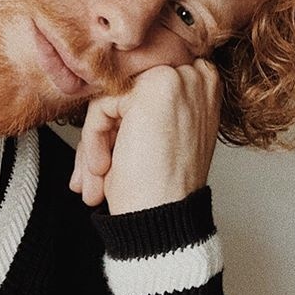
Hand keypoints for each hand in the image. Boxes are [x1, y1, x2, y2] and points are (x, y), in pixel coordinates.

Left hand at [69, 61, 221, 214]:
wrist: (163, 218)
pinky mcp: (153, 87)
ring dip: (94, 143)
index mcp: (201, 86)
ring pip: (110, 99)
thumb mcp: (152, 137)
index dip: (118, 126)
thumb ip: (134, 107)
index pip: (139, 91)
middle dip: (103, 135)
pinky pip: (102, 106)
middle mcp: (195, 76)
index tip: (104, 162)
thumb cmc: (160, 189)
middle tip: (93, 174)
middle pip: (124, 93)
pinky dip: (93, 140)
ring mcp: (177, 78)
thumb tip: (96, 92)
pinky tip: (103, 169)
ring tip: (95, 180)